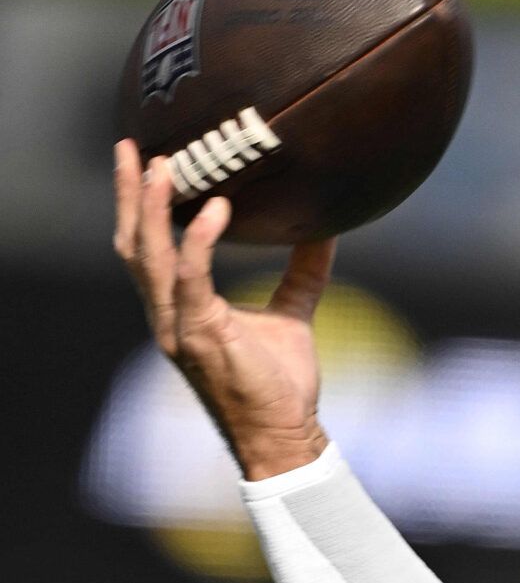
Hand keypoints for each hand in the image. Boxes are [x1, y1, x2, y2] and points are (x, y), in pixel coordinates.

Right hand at [113, 140, 334, 479]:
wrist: (283, 436)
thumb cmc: (282, 385)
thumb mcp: (292, 314)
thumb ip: (303, 271)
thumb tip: (325, 227)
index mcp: (180, 309)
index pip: (148, 249)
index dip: (141, 207)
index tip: (146, 162)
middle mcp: (168, 315)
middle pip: (133, 245)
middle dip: (130, 196)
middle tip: (132, 146)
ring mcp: (177, 326)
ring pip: (149, 257)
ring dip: (151, 209)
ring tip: (161, 165)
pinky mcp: (200, 335)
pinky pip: (191, 278)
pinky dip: (201, 241)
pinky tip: (216, 209)